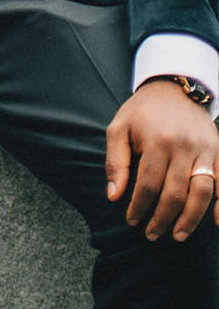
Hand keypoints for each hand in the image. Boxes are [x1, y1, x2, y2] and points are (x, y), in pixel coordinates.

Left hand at [106, 80, 218, 240]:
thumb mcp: (119, 127)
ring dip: (190, 218)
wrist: (172, 87)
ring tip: (178, 235)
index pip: (148, 184)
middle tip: (151, 234)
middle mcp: (183, 146)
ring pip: (201, 192)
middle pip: (174, 192)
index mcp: (157, 140)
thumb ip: (115, 161)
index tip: (131, 220)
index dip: (139, 206)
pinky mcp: (217, 150)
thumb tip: (113, 195)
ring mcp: (204, 149)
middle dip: (162, 218)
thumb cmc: (142, 111)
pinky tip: (215, 223)